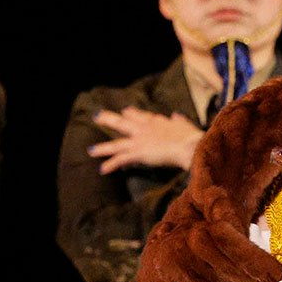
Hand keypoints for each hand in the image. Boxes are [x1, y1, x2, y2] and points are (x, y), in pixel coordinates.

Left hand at [88, 105, 202, 174]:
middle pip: (122, 123)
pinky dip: (111, 165)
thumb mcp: (185, 125)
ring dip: (103, 147)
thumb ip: (178, 120)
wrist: (190, 146)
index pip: (140, 115)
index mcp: (156, 122)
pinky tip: (102, 169)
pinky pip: (121, 160)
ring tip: (90, 150)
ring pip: (117, 144)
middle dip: (108, 119)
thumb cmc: (191, 137)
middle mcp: (144, 129)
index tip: (125, 112)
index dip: (131, 114)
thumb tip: (176, 115)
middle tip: (97, 116)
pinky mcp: (139, 153)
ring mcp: (140, 141)